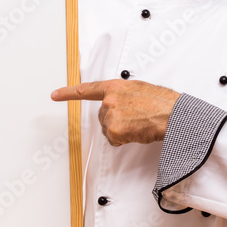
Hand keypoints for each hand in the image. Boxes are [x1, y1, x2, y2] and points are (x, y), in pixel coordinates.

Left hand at [51, 79, 179, 145]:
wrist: (172, 114)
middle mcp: (109, 99)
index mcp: (115, 87)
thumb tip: (119, 104)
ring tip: (139, 124)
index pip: (87, 89)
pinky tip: (137, 132)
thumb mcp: (139, 89)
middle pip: (102, 117)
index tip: (54, 95)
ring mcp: (110, 114)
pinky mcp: (114, 129)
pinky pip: (114, 140)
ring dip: (121, 130)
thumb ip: (123, 94)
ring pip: (108, 129)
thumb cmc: (162, 102)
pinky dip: (124, 139)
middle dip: (115, 121)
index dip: (68, 93)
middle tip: (135, 119)